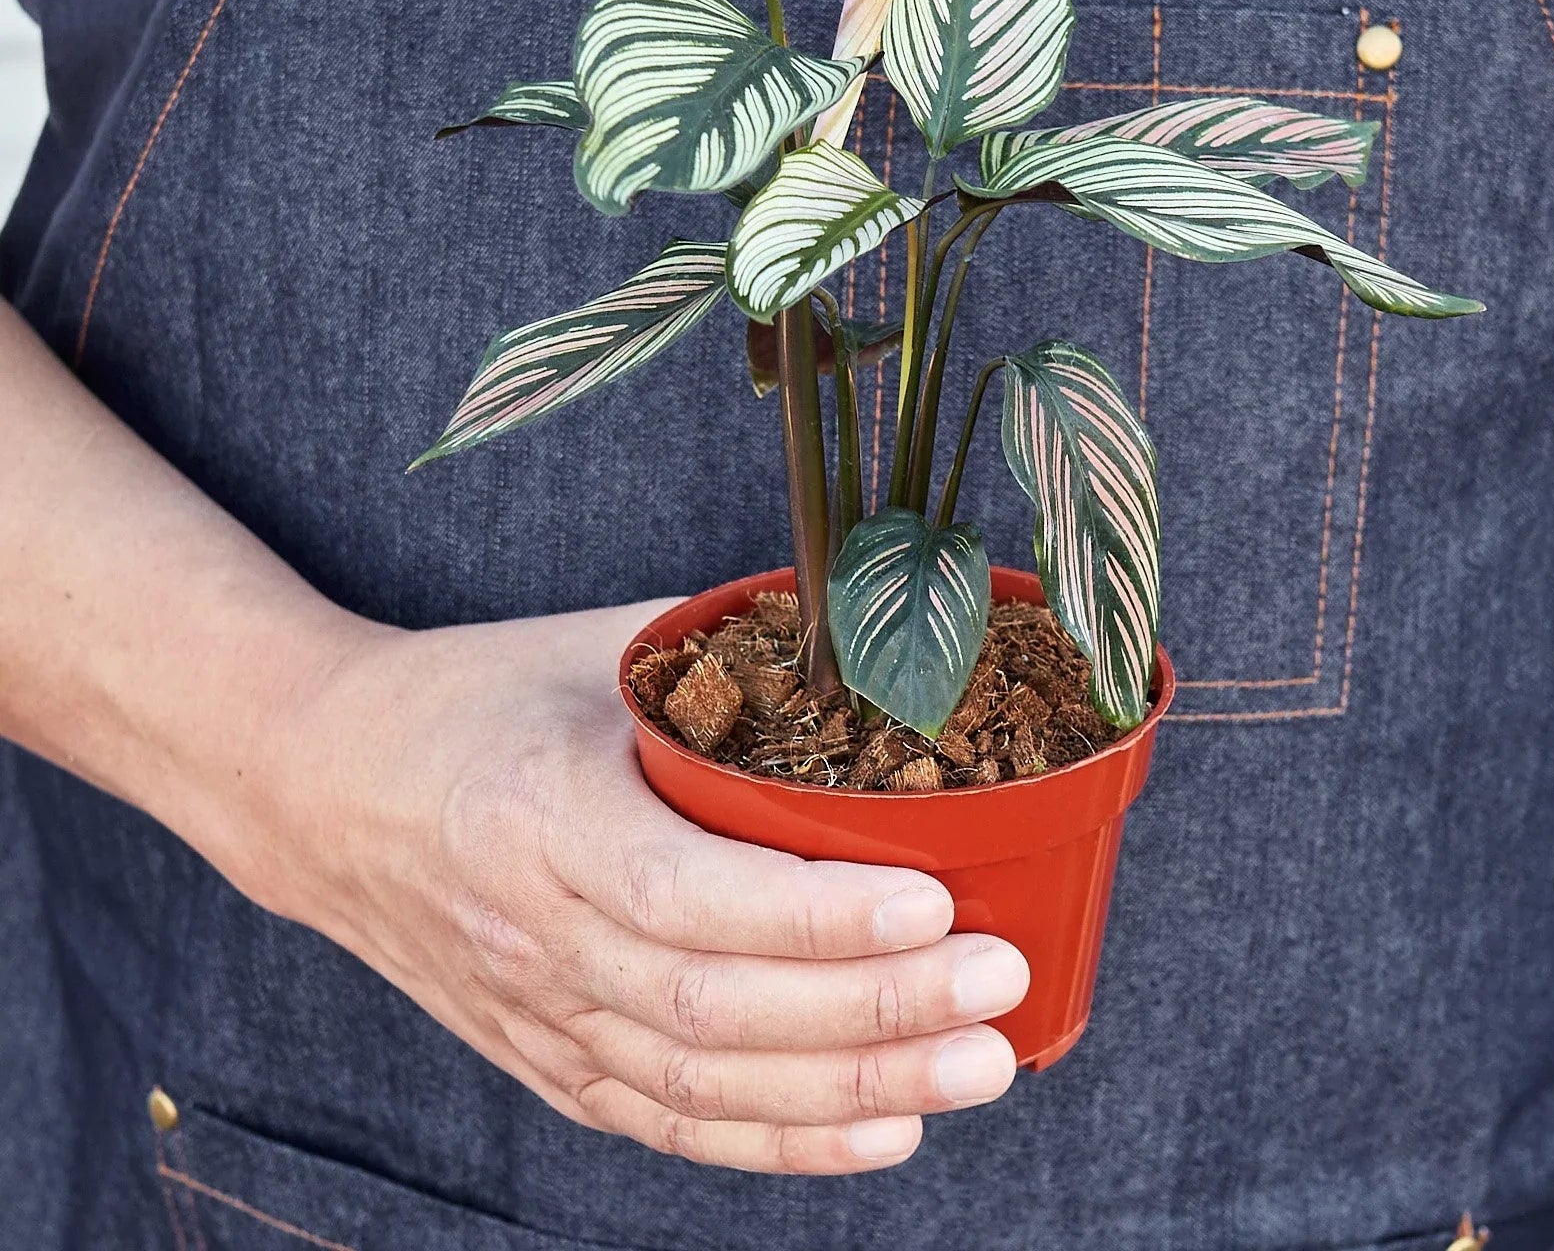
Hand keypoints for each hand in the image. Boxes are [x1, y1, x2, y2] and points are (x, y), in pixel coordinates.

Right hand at [247, 599, 1030, 1174]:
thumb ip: (730, 656)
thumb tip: (883, 651)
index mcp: (540, 814)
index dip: (813, 914)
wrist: (320, 785)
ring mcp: (537, 1014)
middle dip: (872, 1012)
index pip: (687, 894)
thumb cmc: (475, 695)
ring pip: (708, 1084)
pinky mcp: (547, 1058)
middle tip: (998, 987)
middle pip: (716, 1008)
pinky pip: (672, 1122)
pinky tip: (884, 1131)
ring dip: (854, 1090)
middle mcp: (535, 934)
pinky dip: (783, 1143)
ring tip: (978, 1066)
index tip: (933, 904)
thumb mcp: (595, 646)